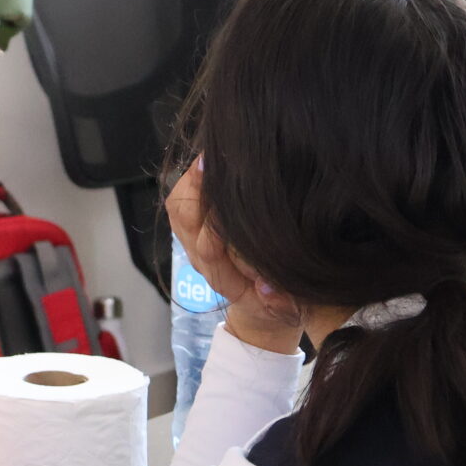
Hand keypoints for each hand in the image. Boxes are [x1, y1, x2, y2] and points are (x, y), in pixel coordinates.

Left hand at [166, 160, 302, 354]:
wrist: (261, 310)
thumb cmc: (279, 302)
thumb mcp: (287, 307)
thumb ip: (281, 301)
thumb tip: (269, 290)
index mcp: (225, 279)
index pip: (210, 250)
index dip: (215, 225)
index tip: (231, 199)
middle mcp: (203, 261)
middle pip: (186, 224)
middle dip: (197, 192)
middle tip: (212, 161)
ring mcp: (193, 246)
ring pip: (178, 211)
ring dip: (190, 182)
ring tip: (209, 154)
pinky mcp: (191, 233)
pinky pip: (178, 206)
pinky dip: (188, 183)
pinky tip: (206, 161)